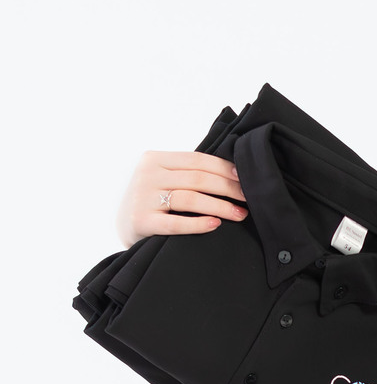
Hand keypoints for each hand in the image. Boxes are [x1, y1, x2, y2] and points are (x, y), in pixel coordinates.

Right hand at [114, 150, 248, 246]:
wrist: (121, 225)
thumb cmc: (151, 201)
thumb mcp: (163, 178)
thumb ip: (187, 172)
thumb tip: (233, 173)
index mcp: (155, 158)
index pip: (198, 160)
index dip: (224, 169)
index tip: (246, 178)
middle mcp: (148, 174)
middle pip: (198, 178)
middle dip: (228, 188)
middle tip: (249, 198)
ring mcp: (143, 198)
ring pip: (190, 198)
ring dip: (220, 206)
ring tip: (240, 214)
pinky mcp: (142, 221)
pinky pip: (175, 223)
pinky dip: (198, 223)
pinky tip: (215, 224)